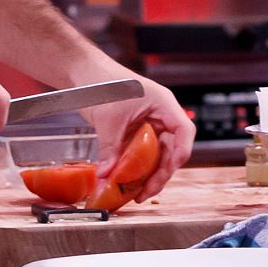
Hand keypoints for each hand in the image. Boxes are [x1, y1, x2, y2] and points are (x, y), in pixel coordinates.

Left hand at [83, 72, 193, 201]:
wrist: (83, 73)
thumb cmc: (101, 82)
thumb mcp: (108, 118)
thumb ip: (110, 148)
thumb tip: (107, 174)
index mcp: (162, 104)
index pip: (183, 131)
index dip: (180, 153)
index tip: (168, 170)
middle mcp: (160, 115)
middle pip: (171, 149)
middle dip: (160, 173)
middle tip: (146, 192)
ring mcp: (148, 124)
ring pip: (157, 155)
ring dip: (148, 175)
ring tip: (136, 193)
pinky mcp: (135, 132)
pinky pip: (141, 154)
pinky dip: (135, 169)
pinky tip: (126, 182)